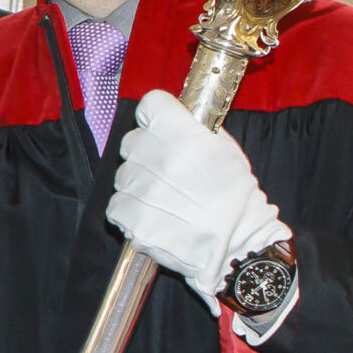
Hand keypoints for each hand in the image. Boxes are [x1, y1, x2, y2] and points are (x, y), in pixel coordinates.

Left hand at [108, 90, 286, 309]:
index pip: (150, 105)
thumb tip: (174, 120)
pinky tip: (154, 215)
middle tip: (167, 172)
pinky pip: (116, 205)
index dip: (155, 117)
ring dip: (138, 184)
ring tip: (165, 199)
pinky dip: (130, 211)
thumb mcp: (228, 152)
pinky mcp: (131, 218)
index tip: (161, 127)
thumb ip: (197, 132)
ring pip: (122, 175)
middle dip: (145, 153)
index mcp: (185, 136)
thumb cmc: (236, 200)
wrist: (236, 247)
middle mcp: (160, 158)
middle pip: (130, 141)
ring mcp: (142, 189)